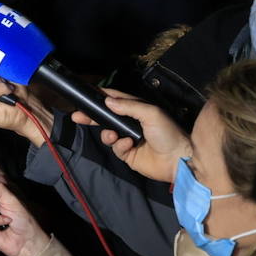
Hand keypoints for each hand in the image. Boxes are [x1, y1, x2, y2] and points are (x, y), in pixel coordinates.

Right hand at [72, 90, 189, 183]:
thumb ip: (128, 106)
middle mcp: (131, 123)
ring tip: (112, 135)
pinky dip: (120, 146)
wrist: (178, 160)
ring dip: (107, 133)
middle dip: (92, 116)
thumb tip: (107, 101)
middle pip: (106, 117)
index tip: (87, 95)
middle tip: (77, 115)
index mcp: (138, 110)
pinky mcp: (128, 154)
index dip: (102, 97)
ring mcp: (128, 139)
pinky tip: (129, 145)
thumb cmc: (167, 133)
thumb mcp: (150, 113)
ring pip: (108, 133)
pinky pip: (116, 148)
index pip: (116, 100)